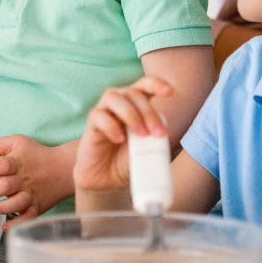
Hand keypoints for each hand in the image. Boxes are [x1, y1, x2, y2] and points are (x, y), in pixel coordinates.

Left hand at [0, 136, 74, 222]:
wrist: (64, 167)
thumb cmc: (36, 154)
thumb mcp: (16, 141)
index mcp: (17, 162)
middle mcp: (24, 180)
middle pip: (4, 186)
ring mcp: (31, 195)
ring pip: (14, 205)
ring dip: (0, 207)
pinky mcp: (37, 207)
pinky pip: (26, 219)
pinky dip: (15, 224)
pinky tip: (5, 225)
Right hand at [71, 76, 173, 194]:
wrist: (109, 179)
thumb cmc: (130, 159)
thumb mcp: (149, 147)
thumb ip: (155, 136)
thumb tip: (161, 132)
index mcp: (136, 104)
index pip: (144, 85)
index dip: (156, 84)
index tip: (170, 92)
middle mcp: (119, 103)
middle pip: (133, 93)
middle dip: (148, 112)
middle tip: (158, 134)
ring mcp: (103, 111)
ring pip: (113, 97)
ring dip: (131, 114)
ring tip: (141, 135)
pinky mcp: (91, 125)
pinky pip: (98, 116)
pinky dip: (111, 126)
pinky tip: (119, 139)